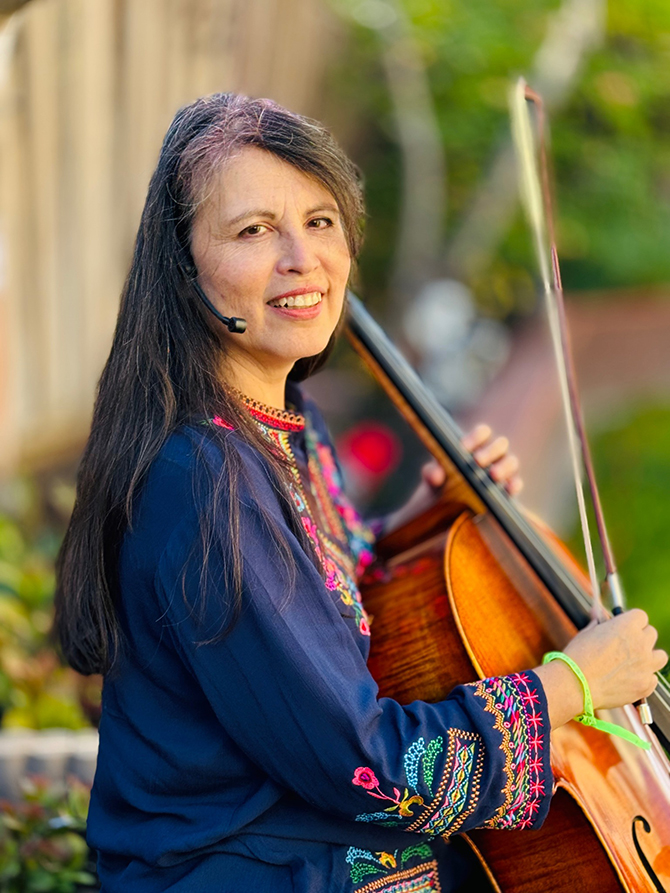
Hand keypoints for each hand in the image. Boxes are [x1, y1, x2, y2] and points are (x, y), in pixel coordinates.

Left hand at [382, 424, 522, 533]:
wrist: (447, 511)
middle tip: (478, 461)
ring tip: (493, 475)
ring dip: (504, 467)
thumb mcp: (432, 479)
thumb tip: (436, 476)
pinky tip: (509, 489)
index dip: (476, 436)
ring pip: (512, 462)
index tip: (464, 447)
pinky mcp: (508, 489)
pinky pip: (516, 483)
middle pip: (501, 444)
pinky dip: (514, 484)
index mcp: (475, 446)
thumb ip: (432, 473)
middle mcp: (492, 455)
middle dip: (490, 451)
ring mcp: (502, 471)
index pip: (483, 432)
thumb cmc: (441, 485)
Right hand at [536, 610, 667, 728]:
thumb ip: (598, 622)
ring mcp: (646, 666)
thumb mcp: (586, 633)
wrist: (576, 685)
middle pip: (651, 634)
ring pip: (660, 656)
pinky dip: (644, 678)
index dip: (631, 621)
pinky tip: (629, 679)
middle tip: (625, 645)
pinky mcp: (645, 685)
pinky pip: (653, 678)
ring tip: (634, 662)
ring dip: (650, 657)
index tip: (624, 627)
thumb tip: (597, 612)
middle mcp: (641, 644)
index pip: (640, 616)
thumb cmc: (578, 657)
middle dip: (640, 637)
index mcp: (627, 626)